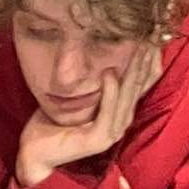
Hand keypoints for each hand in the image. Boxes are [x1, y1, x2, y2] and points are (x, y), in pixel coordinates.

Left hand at [15, 42, 162, 188]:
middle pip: (139, 86)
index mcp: (120, 112)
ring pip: (127, 96)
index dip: (149, 60)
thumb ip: (94, 77)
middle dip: (145, 60)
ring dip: (133, 71)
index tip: (153, 35)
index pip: (142, 83)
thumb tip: (99, 42)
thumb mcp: (79, 93)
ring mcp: (112, 132)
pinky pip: (108, 111)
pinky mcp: (98, 139)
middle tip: (151, 36)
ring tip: (138, 48)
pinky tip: (110, 73)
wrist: (35, 153)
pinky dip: (111, 91)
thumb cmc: (54, 121)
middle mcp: (121, 122)